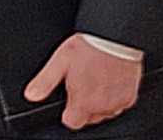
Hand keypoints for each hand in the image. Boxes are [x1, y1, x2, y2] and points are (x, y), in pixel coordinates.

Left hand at [25, 34, 142, 128]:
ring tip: (95, 81)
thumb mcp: (59, 62)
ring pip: (105, 113)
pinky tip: (108, 82)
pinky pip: (120, 105)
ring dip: (99, 103)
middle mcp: (102, 106)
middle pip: (89, 118)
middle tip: (81, 85)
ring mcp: (118, 102)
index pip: (72, 123)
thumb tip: (31, 95)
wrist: (114, 39)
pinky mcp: (130, 97)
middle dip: (84, 107)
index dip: (67, 113)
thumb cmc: (89, 47)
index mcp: (83, 101)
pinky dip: (114, 98)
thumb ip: (45, 82)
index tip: (67, 102)